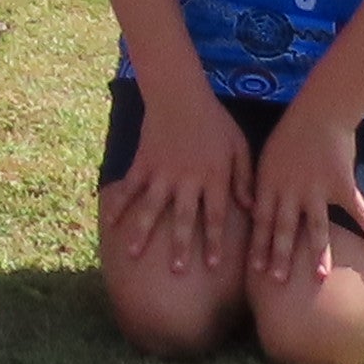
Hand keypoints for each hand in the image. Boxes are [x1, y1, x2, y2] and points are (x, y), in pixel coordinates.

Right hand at [105, 78, 250, 278]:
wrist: (178, 93)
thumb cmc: (214, 121)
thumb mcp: (238, 146)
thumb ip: (244, 179)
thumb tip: (253, 210)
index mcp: (213, 176)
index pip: (215, 214)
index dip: (214, 240)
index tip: (212, 264)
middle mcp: (186, 178)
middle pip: (183, 216)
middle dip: (180, 244)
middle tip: (177, 270)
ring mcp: (161, 171)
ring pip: (151, 206)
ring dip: (142, 230)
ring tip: (133, 253)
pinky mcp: (143, 162)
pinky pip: (129, 187)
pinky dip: (119, 204)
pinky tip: (110, 222)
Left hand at [247, 95, 363, 291]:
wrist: (319, 114)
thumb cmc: (288, 134)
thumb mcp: (265, 158)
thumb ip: (259, 185)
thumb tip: (250, 209)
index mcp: (271, 184)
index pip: (262, 221)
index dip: (258, 245)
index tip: (254, 269)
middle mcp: (293, 191)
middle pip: (285, 229)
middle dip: (280, 257)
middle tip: (277, 280)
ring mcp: (318, 190)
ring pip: (317, 228)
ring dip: (318, 253)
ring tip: (319, 276)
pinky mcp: (343, 186)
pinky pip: (359, 211)